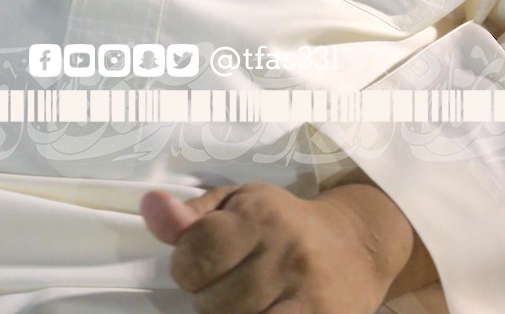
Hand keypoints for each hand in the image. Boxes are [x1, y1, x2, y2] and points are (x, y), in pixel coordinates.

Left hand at [140, 179, 418, 312]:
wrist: (355, 245)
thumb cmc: (284, 222)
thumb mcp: (239, 203)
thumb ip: (192, 215)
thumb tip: (149, 207)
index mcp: (260, 214)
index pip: (196, 250)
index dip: (186, 264)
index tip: (198, 264)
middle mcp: (286, 252)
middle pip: (212, 301)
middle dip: (207, 299)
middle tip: (225, 287)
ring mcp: (306, 296)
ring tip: (241, 304)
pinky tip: (256, 312)